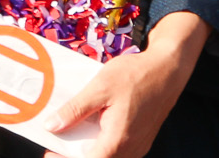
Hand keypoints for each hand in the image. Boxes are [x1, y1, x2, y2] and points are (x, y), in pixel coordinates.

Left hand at [45, 11, 209, 157]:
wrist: (168, 70)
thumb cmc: (136, 76)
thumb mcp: (99, 88)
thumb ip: (75, 110)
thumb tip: (53, 126)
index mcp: (118, 140)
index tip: (50, 152)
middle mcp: (131, 149)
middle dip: (74, 154)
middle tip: (56, 143)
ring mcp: (138, 145)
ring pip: (109, 155)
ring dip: (89, 149)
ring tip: (70, 135)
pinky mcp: (141, 138)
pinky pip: (119, 149)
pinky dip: (102, 143)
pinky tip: (91, 129)